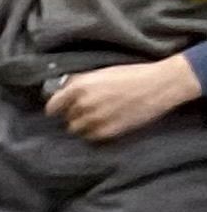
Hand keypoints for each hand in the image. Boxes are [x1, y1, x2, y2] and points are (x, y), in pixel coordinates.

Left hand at [48, 57, 205, 141]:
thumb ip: (79, 83)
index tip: (60, 111)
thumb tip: (62, 91)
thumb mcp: (101, 73)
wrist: (160, 84)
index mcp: (79, 87)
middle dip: (75, 115)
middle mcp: (83, 105)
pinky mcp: (107, 132)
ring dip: (84, 126)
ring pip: (77, 130)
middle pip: (67, 119)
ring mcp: (94, 120)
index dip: (57, 109)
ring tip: (100, 117)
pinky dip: (96, 133)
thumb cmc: (133, 75)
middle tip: (90, 110)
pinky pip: (91, 138)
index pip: (52, 107)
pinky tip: (108, 123)